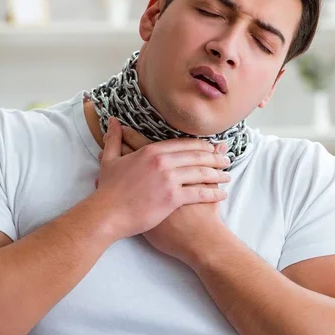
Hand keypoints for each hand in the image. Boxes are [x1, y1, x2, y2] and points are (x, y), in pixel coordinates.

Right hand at [93, 117, 230, 240]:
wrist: (107, 213)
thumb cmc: (108, 189)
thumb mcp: (110, 159)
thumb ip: (114, 139)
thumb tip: (112, 121)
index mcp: (151, 151)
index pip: (183, 145)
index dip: (200, 146)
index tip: (211, 148)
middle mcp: (163, 162)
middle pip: (196, 157)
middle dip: (214, 158)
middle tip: (226, 159)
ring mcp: (169, 179)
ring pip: (201, 173)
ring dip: (218, 174)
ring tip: (227, 176)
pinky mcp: (172, 198)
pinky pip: (199, 193)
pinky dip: (213, 193)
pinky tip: (221, 194)